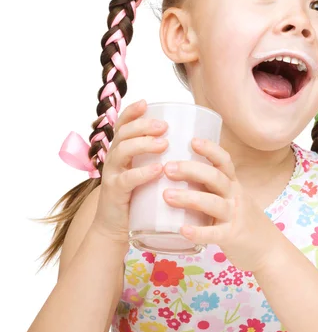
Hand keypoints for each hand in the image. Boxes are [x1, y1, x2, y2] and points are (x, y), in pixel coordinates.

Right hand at [92, 99, 168, 244]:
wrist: (118, 228)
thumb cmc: (138, 197)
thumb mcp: (147, 173)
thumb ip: (161, 159)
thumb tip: (192, 144)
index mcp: (122, 151)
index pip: (122, 125)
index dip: (131, 112)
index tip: (146, 102)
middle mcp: (113, 159)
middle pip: (123, 133)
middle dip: (143, 125)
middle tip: (164, 126)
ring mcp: (112, 175)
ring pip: (122, 151)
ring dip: (144, 144)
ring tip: (164, 144)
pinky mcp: (115, 194)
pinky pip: (126, 180)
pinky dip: (142, 173)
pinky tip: (157, 169)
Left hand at [162, 137, 278, 271]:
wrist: (269, 249)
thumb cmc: (242, 221)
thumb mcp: (232, 199)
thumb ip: (211, 189)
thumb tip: (178, 175)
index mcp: (233, 185)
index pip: (224, 162)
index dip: (210, 150)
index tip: (192, 141)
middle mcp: (235, 197)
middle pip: (215, 178)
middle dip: (191, 170)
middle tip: (168, 168)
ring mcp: (234, 217)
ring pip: (213, 203)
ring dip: (189, 198)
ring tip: (166, 195)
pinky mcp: (231, 237)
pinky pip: (214, 234)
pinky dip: (198, 232)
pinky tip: (182, 230)